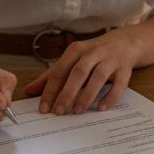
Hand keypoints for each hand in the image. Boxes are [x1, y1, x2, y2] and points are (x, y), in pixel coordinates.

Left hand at [24, 30, 141, 114]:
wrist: (125, 42)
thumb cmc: (93, 54)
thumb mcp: (72, 60)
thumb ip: (52, 75)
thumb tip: (29, 91)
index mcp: (76, 50)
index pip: (60, 70)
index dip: (50, 90)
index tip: (44, 107)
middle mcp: (93, 53)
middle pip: (78, 73)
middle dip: (67, 93)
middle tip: (59, 111)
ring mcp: (110, 60)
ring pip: (98, 77)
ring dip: (87, 95)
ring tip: (78, 111)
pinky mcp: (125, 69)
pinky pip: (119, 84)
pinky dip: (111, 96)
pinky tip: (101, 108)